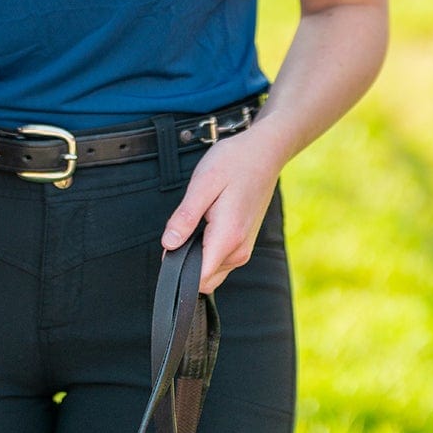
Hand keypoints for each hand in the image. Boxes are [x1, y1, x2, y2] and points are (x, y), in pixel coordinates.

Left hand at [160, 126, 282, 293]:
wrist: (263, 152)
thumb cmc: (234, 162)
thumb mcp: (203, 183)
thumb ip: (185, 217)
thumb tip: (168, 244)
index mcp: (228, 238)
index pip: (199, 279)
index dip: (177, 269)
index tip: (168, 249)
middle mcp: (239, 251)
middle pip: (204, 279)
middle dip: (185, 263)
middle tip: (180, 228)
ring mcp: (244, 249)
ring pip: (211, 271)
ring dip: (196, 255)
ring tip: (196, 221)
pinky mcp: (244, 243)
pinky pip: (219, 260)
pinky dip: (207, 250)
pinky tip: (205, 224)